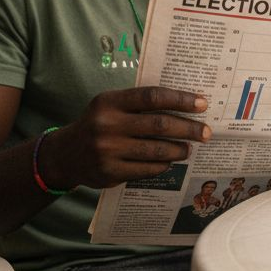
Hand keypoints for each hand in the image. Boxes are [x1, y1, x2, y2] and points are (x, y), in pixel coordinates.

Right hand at [41, 87, 210, 189]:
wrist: (64, 155)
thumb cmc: (99, 123)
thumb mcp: (110, 105)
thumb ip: (140, 102)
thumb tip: (186, 103)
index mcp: (109, 102)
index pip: (152, 97)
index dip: (180, 99)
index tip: (203, 103)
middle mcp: (106, 125)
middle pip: (159, 125)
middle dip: (188, 128)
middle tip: (206, 132)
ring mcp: (107, 151)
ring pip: (156, 150)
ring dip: (179, 149)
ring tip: (189, 148)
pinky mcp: (109, 173)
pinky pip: (146, 169)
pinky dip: (163, 165)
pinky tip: (170, 161)